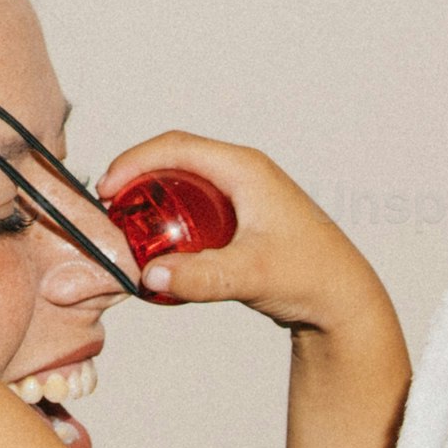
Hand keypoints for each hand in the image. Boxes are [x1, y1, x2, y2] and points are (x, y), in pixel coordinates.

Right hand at [98, 132, 394, 350]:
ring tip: (125, 224)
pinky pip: (194, 203)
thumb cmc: (309, 277)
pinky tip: (158, 244)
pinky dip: (168, 215)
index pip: (176, 147)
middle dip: (135, 177)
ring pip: (183, 180)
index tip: (105, 189)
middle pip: (174, 158)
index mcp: (245, 169)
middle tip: (108, 208)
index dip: (133, 161)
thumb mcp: (251, 275)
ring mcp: (243, 193)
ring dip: (150, 195)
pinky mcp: (242, 216)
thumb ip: (201, 277)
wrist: (342, 300)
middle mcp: (243, 173)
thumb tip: (149, 277)